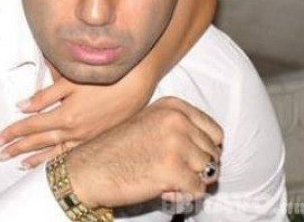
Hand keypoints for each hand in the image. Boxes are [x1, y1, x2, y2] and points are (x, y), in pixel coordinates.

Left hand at [0, 68, 155, 167]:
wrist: (135, 86)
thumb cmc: (102, 79)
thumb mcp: (70, 82)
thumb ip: (44, 96)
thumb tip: (22, 106)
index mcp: (65, 115)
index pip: (31, 126)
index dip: (13, 132)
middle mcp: (74, 131)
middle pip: (39, 142)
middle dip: (18, 148)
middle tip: (0, 154)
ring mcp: (86, 138)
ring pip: (55, 153)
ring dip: (35, 159)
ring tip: (19, 164)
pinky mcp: (97, 140)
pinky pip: (72, 155)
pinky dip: (57, 160)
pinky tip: (50, 164)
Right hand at [64, 96, 223, 209]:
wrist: (89, 169)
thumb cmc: (116, 150)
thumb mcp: (148, 123)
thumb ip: (178, 127)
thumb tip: (213, 148)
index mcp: (171, 107)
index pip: (215, 131)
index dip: (205, 150)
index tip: (188, 157)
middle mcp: (176, 121)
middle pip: (214, 153)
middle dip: (198, 168)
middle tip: (175, 173)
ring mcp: (175, 144)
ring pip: (209, 171)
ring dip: (192, 182)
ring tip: (169, 181)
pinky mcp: (173, 169)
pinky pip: (198, 190)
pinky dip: (185, 195)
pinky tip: (165, 189)